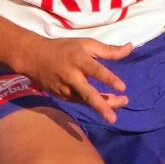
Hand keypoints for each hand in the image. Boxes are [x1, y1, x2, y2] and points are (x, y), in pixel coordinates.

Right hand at [17, 36, 132, 123]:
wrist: (33, 57)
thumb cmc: (64, 48)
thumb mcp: (85, 44)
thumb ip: (108, 50)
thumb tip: (130, 47)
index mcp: (78, 59)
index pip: (95, 70)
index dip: (109, 79)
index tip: (122, 88)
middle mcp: (71, 76)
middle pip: (87, 94)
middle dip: (101, 107)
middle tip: (113, 119)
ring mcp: (65, 89)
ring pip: (85, 102)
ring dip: (102, 107)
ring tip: (118, 108)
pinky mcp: (62, 97)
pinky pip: (80, 102)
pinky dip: (93, 104)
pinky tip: (106, 104)